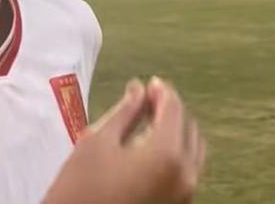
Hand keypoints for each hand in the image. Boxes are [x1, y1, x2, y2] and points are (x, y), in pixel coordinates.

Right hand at [42, 77, 205, 203]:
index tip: (149, 82)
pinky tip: (152, 145)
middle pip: (189, 129)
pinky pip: (187, 170)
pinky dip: (176, 151)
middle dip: (171, 110)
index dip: (162, 92)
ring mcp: (186, 194)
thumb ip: (125, 112)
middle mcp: (186, 174)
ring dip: (176, 131)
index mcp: (166, 154)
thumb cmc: (81, 185)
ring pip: (193, 151)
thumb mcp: (98, 141)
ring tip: (149, 120)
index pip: (173, 110)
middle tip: (148, 98)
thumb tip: (138, 89)